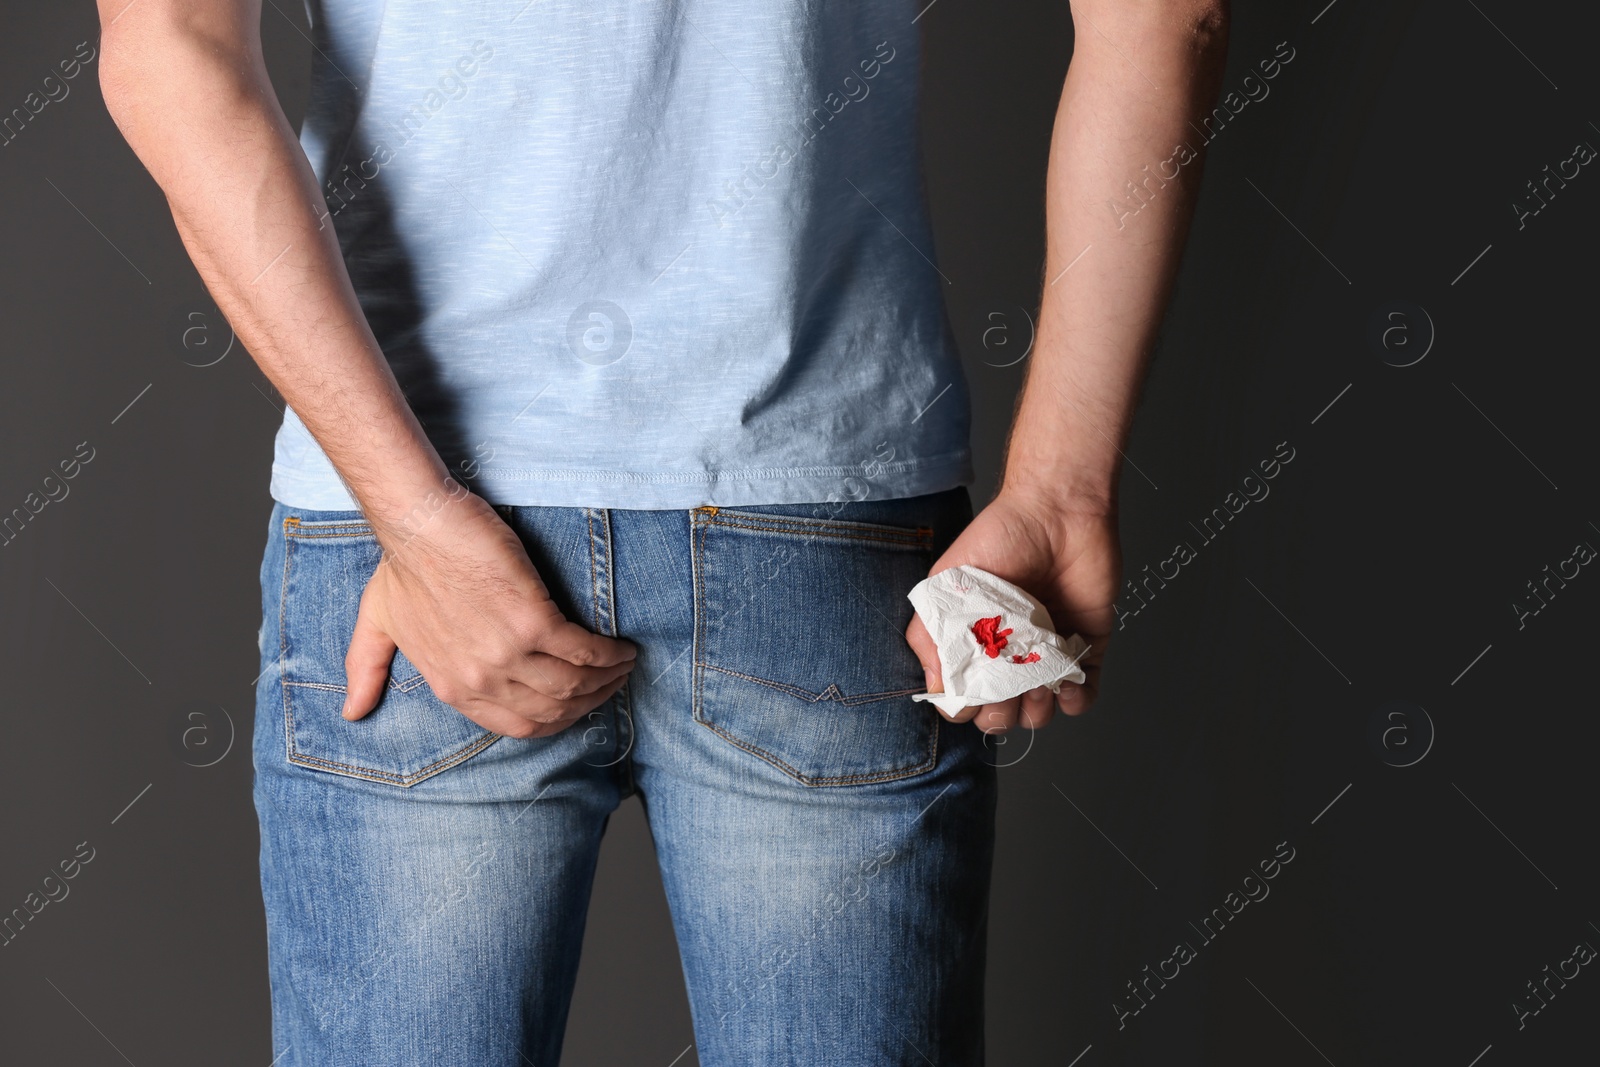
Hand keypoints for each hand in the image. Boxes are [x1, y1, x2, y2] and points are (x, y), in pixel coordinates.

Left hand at [342, 490, 636, 738]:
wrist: (421, 524)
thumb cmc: (403, 564)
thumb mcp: (378, 623)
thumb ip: (367, 669)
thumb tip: (352, 712)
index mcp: (452, 686)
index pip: (518, 725)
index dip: (556, 719)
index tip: (577, 702)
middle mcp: (480, 678)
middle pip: (554, 709)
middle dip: (590, 701)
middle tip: (612, 682)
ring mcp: (506, 654)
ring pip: (573, 684)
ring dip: (607, 678)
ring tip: (624, 665)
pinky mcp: (531, 621)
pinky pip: (583, 652)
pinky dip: (609, 655)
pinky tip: (623, 648)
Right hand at [905, 489, 1119, 733]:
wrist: (1057, 511)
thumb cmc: (999, 539)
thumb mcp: (945, 585)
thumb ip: (929, 636)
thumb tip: (935, 686)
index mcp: (973, 644)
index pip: (963, 698)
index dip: (965, 704)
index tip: (971, 687)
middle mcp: (1007, 655)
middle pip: (1000, 715)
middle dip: (1001, 714)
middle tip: (1006, 686)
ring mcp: (1046, 654)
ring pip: (1039, 712)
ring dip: (1037, 710)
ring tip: (1038, 683)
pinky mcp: (1085, 647)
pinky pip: (1084, 694)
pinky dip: (1078, 700)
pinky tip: (1068, 684)